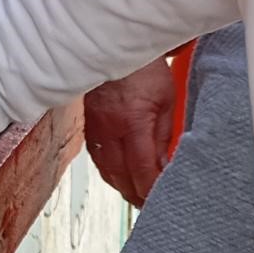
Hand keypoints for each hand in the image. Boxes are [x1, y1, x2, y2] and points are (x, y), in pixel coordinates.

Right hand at [83, 59, 176, 205]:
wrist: (108, 45)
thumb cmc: (141, 68)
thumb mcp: (166, 98)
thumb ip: (165, 134)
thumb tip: (164, 164)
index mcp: (132, 123)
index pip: (142, 170)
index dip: (151, 191)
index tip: (160, 201)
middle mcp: (109, 131)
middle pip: (121, 178)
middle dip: (137, 196)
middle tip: (151, 206)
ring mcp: (95, 130)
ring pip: (107, 172)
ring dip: (123, 188)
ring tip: (138, 196)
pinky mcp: (88, 127)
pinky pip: (98, 159)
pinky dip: (111, 173)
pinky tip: (121, 176)